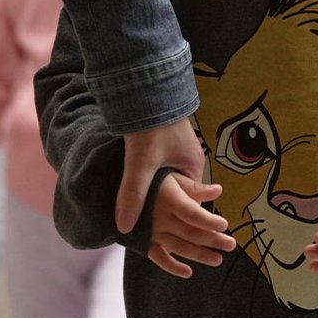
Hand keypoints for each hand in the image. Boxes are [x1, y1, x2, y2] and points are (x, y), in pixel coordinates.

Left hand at [116, 117, 205, 233]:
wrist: (147, 85)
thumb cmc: (151, 124)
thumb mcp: (140, 163)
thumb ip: (133, 195)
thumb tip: (124, 227)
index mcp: (193, 167)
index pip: (192, 204)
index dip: (179, 220)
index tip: (163, 232)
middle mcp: (189, 158)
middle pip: (180, 192)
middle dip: (166, 207)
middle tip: (148, 223)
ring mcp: (178, 147)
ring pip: (169, 178)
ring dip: (156, 190)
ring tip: (140, 205)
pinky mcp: (165, 138)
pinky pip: (161, 165)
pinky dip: (151, 174)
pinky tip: (136, 180)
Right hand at [147, 172, 234, 278]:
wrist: (121, 191)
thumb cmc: (151, 180)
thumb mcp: (171, 176)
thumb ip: (194, 187)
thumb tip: (218, 190)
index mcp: (168, 198)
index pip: (192, 213)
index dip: (209, 221)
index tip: (224, 225)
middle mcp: (159, 217)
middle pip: (190, 232)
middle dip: (212, 240)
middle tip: (231, 244)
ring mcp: (151, 231)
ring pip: (178, 246)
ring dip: (199, 255)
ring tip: (218, 259)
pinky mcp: (144, 241)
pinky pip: (158, 257)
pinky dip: (172, 267)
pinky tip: (188, 272)